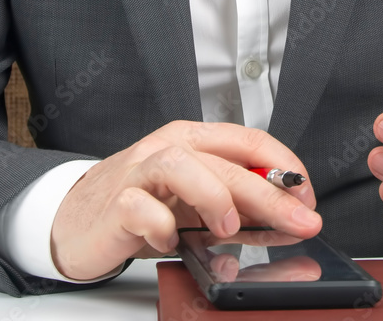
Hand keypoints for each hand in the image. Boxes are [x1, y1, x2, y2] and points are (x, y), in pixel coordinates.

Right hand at [49, 120, 319, 280]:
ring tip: (229, 229)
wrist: (75, 221)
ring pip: (182, 164)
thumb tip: (285, 224)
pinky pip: (140, 207)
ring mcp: (139, 171)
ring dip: (215, 196)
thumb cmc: (143, 208)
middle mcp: (169, 146)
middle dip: (270, 193)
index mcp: (195, 139)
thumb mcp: (197, 206)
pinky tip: (171, 242)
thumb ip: (238, 211)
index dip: (285, 166)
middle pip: (227, 161)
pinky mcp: (113, 203)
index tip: (308, 197)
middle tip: (300, 221)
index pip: (250, 140)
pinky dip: (161, 226)